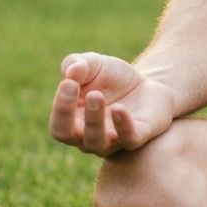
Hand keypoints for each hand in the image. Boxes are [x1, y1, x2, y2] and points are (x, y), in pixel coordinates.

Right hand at [49, 52, 176, 156]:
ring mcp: (113, 140)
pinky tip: (119, 108)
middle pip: (70, 136)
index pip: (58, 125)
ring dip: (94, 120)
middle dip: (70, 115)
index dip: (60, 106)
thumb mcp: (94, 65)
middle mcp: (87, 137)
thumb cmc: (112, 78)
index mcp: (72, 122)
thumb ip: (77, 64)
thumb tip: (70, 71)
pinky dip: (122, 126)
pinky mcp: (138, 136)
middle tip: (80, 91)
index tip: (69, 82)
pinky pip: (129, 139)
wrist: (148, 84)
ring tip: (97, 95)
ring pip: (97, 142)